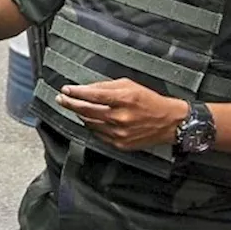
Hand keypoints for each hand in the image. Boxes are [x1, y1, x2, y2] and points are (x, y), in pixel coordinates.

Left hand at [55, 79, 189, 150]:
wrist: (169, 122)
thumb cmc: (150, 101)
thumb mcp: (130, 85)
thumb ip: (106, 87)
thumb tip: (86, 89)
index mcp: (124, 99)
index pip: (92, 95)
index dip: (75, 92)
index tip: (65, 90)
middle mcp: (120, 117)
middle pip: (86, 110)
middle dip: (70, 104)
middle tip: (61, 99)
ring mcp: (119, 133)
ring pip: (90, 123)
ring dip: (80, 115)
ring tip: (75, 108)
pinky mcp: (120, 144)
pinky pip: (98, 134)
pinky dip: (92, 126)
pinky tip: (90, 119)